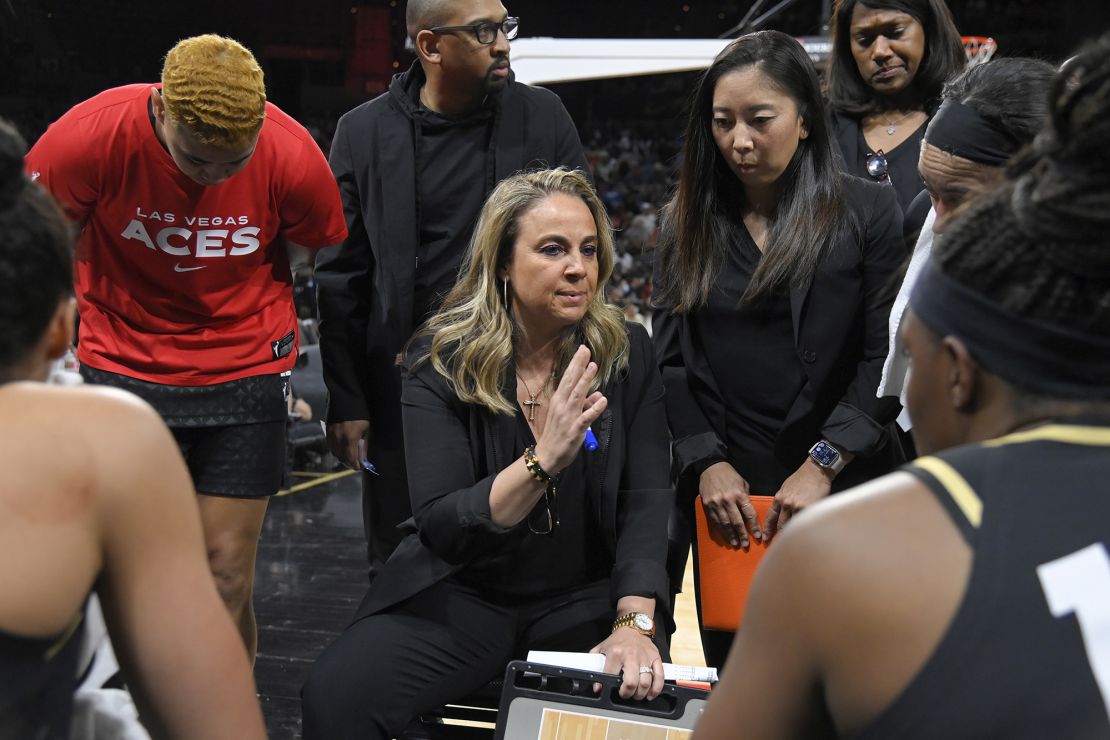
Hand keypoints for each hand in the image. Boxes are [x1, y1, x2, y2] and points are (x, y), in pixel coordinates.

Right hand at [326, 419, 369, 470]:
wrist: (346, 399)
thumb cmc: (360, 414)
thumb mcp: (366, 429)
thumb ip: (364, 445)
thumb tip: (364, 457)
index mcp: (349, 439)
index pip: (351, 459)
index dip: (355, 465)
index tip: (360, 467)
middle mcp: (338, 440)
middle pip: (341, 458)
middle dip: (349, 462)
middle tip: (355, 463)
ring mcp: (331, 436)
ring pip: (334, 453)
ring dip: (342, 457)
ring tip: (349, 457)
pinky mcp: (327, 432)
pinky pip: (330, 446)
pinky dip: (336, 450)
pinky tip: (342, 449)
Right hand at [533, 345, 606, 473]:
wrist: (547, 455)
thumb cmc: (557, 434)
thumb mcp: (568, 416)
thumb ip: (584, 404)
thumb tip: (598, 394)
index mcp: (559, 401)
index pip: (568, 378)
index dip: (575, 364)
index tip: (581, 350)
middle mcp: (562, 406)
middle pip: (571, 382)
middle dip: (579, 365)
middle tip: (585, 350)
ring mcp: (568, 417)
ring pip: (578, 396)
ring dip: (586, 380)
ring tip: (593, 366)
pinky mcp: (575, 430)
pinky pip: (586, 418)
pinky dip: (594, 409)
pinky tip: (602, 400)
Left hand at [590, 628, 663, 700]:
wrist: (633, 627)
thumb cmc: (617, 640)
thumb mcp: (601, 648)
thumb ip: (595, 665)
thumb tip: (596, 686)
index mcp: (616, 653)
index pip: (611, 676)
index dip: (608, 686)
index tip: (608, 690)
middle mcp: (631, 655)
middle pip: (631, 682)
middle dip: (627, 693)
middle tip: (625, 694)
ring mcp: (645, 657)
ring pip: (645, 683)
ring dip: (640, 694)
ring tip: (636, 694)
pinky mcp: (656, 658)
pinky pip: (659, 677)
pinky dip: (656, 689)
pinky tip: (650, 694)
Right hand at [699, 462, 761, 548]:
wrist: (711, 467)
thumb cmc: (729, 475)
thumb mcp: (742, 484)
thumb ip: (746, 498)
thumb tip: (749, 513)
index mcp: (739, 494)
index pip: (749, 514)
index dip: (754, 527)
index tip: (759, 536)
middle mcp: (728, 500)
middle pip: (737, 521)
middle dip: (742, 535)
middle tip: (746, 545)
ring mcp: (717, 503)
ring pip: (725, 523)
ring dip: (731, 535)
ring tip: (736, 543)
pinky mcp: (708, 505)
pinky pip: (715, 520)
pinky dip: (721, 530)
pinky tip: (725, 536)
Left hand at [764, 459, 832, 540]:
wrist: (815, 471)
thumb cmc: (801, 479)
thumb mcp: (786, 488)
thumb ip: (782, 500)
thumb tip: (780, 512)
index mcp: (779, 498)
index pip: (770, 517)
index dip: (768, 529)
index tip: (766, 537)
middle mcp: (786, 504)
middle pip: (781, 524)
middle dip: (780, 535)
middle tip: (779, 544)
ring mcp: (797, 507)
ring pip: (793, 525)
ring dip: (793, 533)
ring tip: (794, 541)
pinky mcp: (809, 508)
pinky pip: (805, 521)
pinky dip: (804, 528)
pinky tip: (805, 533)